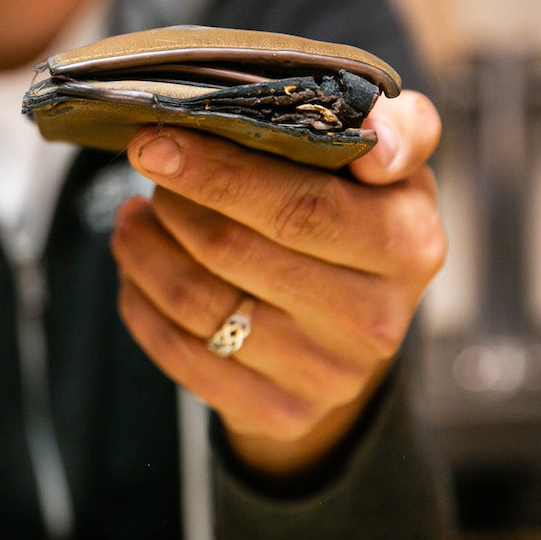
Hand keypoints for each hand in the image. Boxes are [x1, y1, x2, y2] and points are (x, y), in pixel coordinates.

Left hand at [110, 91, 445, 480]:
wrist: (354, 327)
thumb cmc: (358, 215)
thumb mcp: (390, 164)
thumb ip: (394, 127)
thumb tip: (375, 145)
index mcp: (407, 244)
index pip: (298, 207)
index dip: (218, 173)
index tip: (157, 142)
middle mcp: (374, 319)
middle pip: (232, 252)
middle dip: (173, 204)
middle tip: (150, 168)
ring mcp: (325, 375)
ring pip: (197, 303)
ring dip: (145, 249)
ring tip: (133, 216)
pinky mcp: (278, 412)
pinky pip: (180, 354)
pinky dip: (140, 302)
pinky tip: (135, 268)